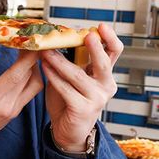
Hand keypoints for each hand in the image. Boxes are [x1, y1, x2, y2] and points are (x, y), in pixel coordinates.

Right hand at [0, 42, 43, 158]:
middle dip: (32, 56)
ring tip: (28, 53)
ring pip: (35, 84)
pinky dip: (31, 76)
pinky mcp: (17, 111)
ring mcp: (15, 110)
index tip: (30, 40)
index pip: (17, 74)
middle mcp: (8, 105)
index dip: (27, 56)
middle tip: (28, 40)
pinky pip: (31, 91)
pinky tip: (26, 67)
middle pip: (29, 76)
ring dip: (35, 67)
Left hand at [40, 23, 122, 151]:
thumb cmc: (69, 102)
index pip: (114, 53)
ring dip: (60, 61)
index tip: (101, 26)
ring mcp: (96, 98)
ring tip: (47, 51)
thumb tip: (60, 38)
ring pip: (78, 75)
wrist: (68, 131)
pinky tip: (44, 67)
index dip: (110, 39)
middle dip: (96, 47)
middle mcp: (105, 86)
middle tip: (88, 34)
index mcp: (105, 75)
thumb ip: (73, 62)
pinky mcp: (83, 109)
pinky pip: (66, 89)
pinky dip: (53, 77)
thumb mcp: (74, 78)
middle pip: (104, 62)